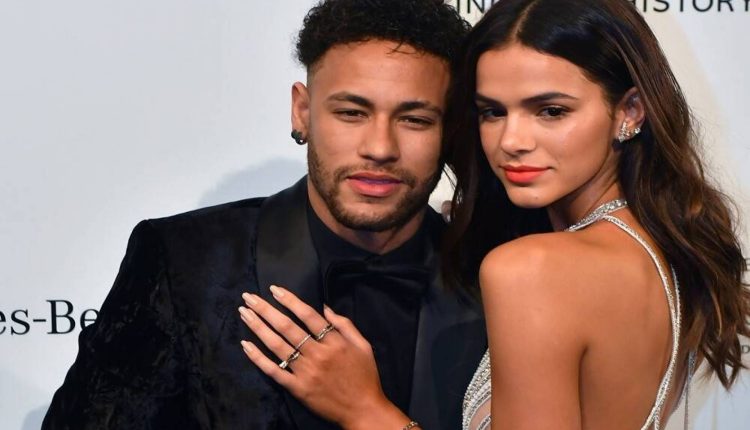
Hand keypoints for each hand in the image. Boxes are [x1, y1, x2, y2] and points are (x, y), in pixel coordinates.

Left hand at [239, 286, 410, 428]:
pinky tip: (246, 345)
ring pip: (276, 346)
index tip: (273, 289)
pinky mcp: (297, 389)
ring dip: (258, 327)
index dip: (289, 300)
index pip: (307, 315)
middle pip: (287, 327)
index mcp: (334, 342)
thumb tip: (325, 307)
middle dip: (265, 309)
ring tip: (243, 313)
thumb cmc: (365, 376)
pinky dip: (258, 358)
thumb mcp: (363, 345)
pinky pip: (274, 371)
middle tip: (248, 297)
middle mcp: (318, 355)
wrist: (363, 410)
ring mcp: (305, 372)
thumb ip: (344, 324)